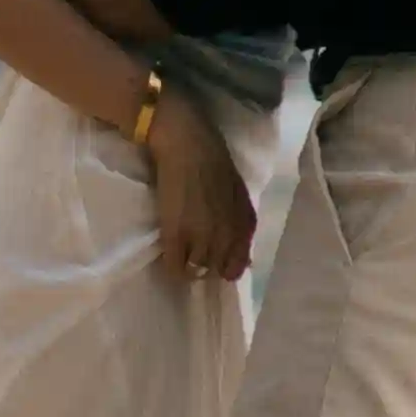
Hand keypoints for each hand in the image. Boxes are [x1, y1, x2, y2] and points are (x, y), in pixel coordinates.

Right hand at [141, 85, 256, 289]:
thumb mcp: (240, 196)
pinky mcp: (175, 234)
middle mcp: (226, 236)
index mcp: (243, 226)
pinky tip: (171, 257)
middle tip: (197, 253)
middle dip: (208, 266)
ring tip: (183, 252)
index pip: (238, 266)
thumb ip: (243, 226)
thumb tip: (243, 258)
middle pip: (216, 270)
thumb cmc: (216, 163)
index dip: (226, 268)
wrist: (189, 145)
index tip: (216, 261)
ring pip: (196, 271)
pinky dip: (173, 268)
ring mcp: (200, 237)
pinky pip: (175, 267)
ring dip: (190, 265)